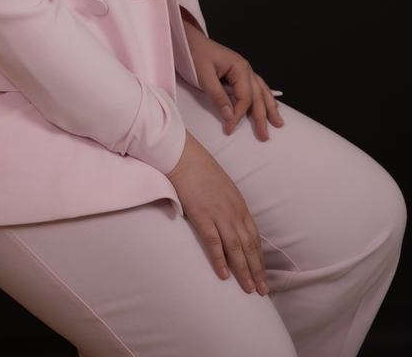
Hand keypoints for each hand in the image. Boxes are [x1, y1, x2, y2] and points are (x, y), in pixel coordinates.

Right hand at [167, 132, 268, 294]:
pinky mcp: (203, 216)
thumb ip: (227, 205)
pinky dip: (221, 260)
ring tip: (250, 289)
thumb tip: (228, 220)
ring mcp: (219, 214)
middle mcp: (234, 212)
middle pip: (250, 245)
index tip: (262, 274)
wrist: (185, 157)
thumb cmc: (200, 170)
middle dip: (257, 269)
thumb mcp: (222, 188)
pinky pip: (214, 242)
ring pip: (237, 247)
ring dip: (244, 270)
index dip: (259, 257)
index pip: (254, 236)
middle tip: (263, 291)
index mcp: (239, 205)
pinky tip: (224, 276)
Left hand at [181, 13, 283, 139]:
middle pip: (257, 96)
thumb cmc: (195, 54)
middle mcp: (246, 68)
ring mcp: (244, 69)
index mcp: (239, 67)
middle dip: (262, 117)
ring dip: (270, 108)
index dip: (238, 115)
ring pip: (261, 91)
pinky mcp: (239, 71)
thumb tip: (230, 115)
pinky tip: (272, 103)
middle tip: (264, 137)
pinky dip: (265, 96)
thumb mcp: (203, 75)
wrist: (190, 39)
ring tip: (278, 123)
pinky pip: (257, 86)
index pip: (244, 98)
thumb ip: (217, 95)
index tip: (229, 129)